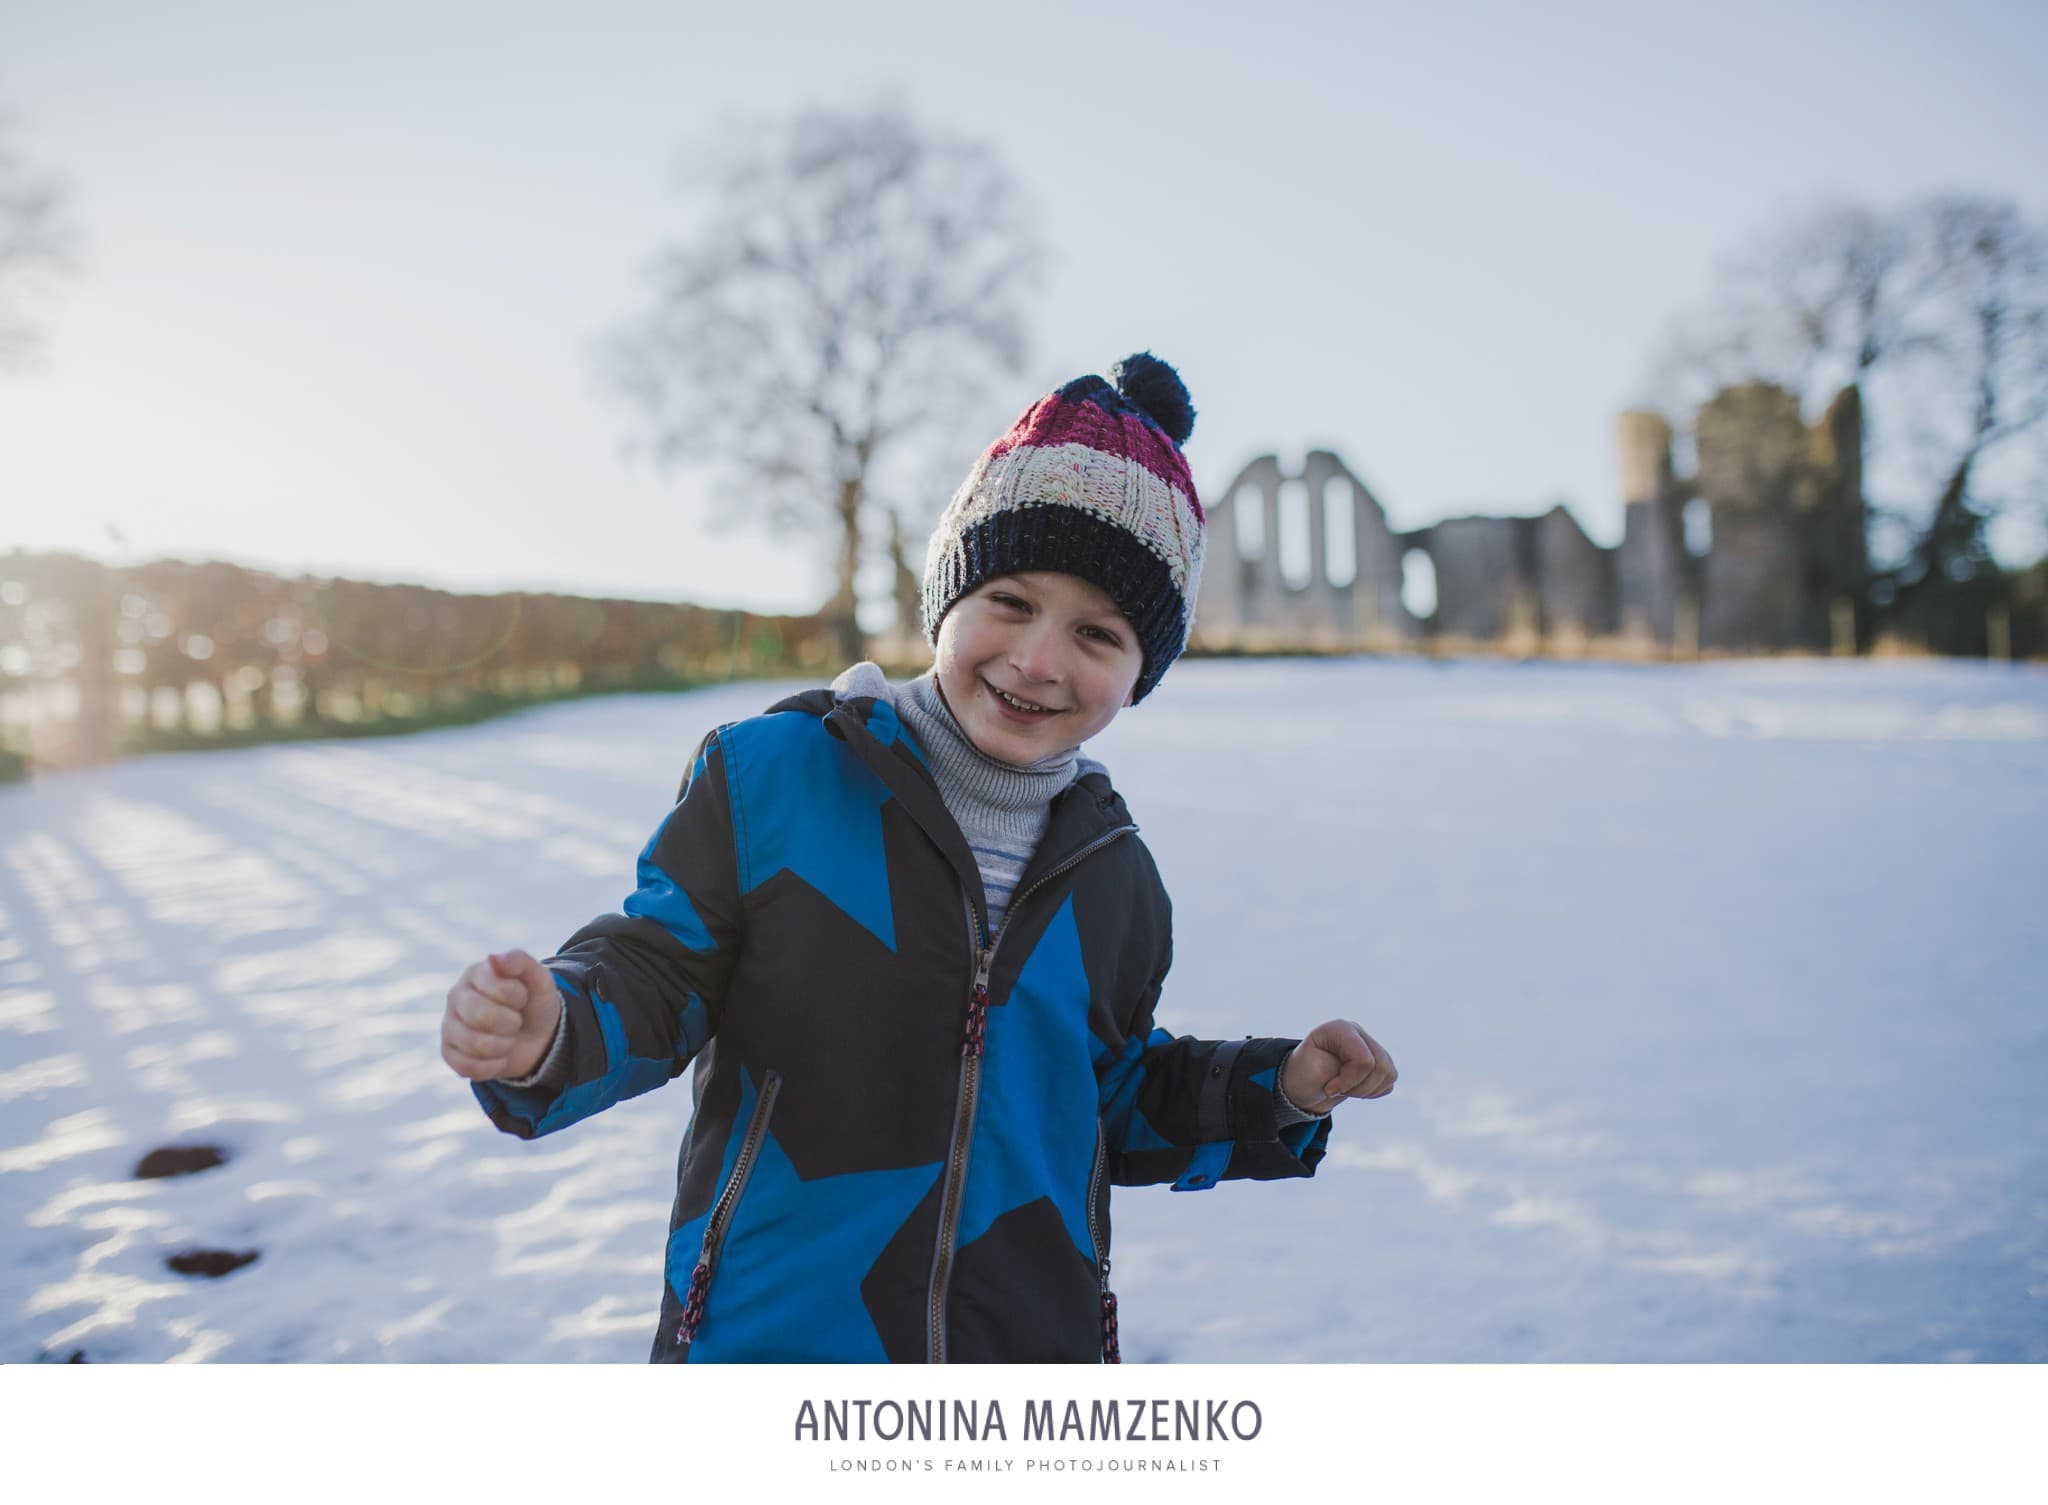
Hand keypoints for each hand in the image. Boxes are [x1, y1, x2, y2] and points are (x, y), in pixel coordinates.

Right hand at [440, 950, 563, 1081]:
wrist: (536, 1037)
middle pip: (480, 1016)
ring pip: (475, 1044)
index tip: (522, 998)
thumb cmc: (534, 1003)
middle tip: (515, 1021)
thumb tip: (492, 958)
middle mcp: (456, 996)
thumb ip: (519, 961)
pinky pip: (468, 1067)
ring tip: (508, 1039)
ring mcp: (449, 1025)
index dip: (518, 997)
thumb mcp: (539, 979)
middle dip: (510, 1023)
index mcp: (476, 973)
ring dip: (504, 1046)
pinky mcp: (448, 1052)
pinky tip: (499, 1057)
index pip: (497, 987)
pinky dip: (493, 1066)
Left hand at [1280, 1020, 1396, 1114]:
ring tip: (1345, 1088)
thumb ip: (1346, 1070)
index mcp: (1341, 1029)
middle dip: (1359, 1087)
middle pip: (1381, 1067)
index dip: (1349, 1081)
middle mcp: (1358, 1033)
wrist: (1302, 1083)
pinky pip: (1389, 1081)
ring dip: (1367, 1090)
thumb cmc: (1304, 1075)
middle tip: (1336, 1089)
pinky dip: (1373, 1091)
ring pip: (1389, 1074)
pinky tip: (1355, 1088)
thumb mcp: (1316, 1072)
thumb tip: (1372, 1066)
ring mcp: (1370, 1045)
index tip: (1329, 1089)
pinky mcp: (1379, 1060)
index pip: (1364, 1060)